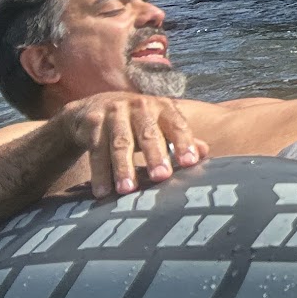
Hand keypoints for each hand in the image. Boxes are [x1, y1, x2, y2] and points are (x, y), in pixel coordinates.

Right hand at [55, 92, 207, 198]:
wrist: (95, 106)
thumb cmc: (137, 122)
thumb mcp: (159, 125)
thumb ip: (179, 138)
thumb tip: (203, 153)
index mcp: (162, 107)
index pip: (177, 125)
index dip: (184, 142)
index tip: (190, 162)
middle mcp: (140, 106)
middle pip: (148, 133)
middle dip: (155, 155)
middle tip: (161, 177)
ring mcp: (114, 112)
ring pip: (119, 143)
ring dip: (123, 168)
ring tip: (127, 190)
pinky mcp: (93, 122)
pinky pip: (96, 150)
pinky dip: (99, 172)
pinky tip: (102, 191)